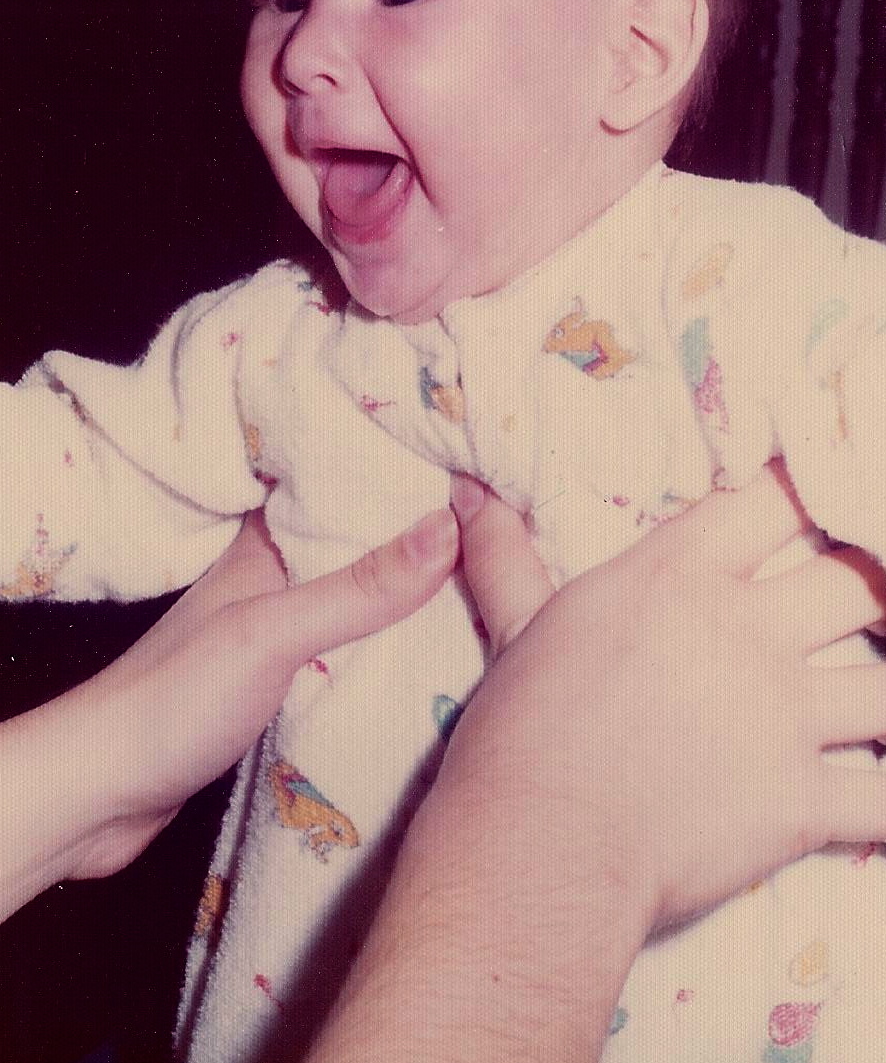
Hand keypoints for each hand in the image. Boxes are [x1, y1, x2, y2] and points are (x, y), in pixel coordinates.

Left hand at [0, 507, 456, 919]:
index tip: (480, 466)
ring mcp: (274, 624)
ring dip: (405, 588)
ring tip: (482, 579)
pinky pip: (346, 642)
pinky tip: (424, 649)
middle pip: (361, 537)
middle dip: (423, 531)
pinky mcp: (276, 676)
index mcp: (264, 539)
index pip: (347, 481)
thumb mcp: (272, 636)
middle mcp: (271, 572)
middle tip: (501, 526)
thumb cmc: (170, 703)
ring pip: (356, 591)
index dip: (410, 470)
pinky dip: (383, 640)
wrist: (98, 792)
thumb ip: (357, 589)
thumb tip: (449, 529)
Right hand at [450, 463, 885, 929]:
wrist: (537, 847)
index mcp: (677, 578)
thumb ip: (506, 555)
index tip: (831, 489)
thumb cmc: (519, 732)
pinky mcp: (800, 801)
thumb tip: (466, 495)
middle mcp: (744, 633)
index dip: (811, 489)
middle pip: (856, 580)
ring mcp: (781, 717)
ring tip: (885, 687)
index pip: (773, 502)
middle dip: (878, 579)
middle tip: (877, 590)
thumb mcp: (516, 628)